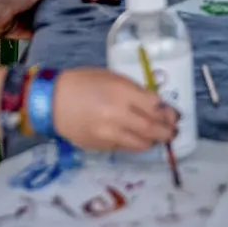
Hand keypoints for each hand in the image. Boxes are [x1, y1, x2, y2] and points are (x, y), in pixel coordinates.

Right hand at [51, 68, 178, 153]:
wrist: (53, 102)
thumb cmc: (84, 83)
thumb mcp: (112, 78)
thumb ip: (135, 92)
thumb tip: (157, 106)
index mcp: (120, 93)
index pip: (154, 106)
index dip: (168, 112)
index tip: (175, 114)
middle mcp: (117, 115)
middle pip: (151, 128)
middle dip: (167, 131)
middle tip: (174, 131)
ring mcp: (109, 134)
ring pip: (141, 143)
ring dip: (154, 140)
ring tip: (159, 137)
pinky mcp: (101, 147)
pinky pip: (126, 148)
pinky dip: (136, 144)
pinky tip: (138, 139)